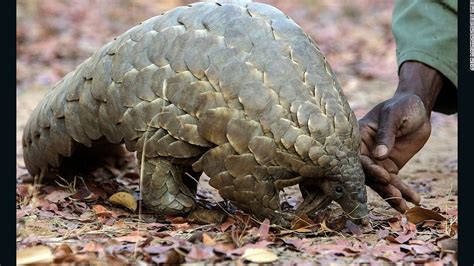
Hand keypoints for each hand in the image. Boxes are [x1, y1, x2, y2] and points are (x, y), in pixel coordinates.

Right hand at [359, 61, 443, 211]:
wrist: (416, 108)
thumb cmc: (401, 106)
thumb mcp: (393, 116)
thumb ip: (386, 134)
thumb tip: (379, 155)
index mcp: (358, 137)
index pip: (358, 157)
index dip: (369, 168)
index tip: (384, 176)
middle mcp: (364, 152)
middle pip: (368, 174)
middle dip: (381, 187)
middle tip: (396, 196)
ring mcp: (376, 162)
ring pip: (380, 182)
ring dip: (392, 195)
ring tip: (404, 207)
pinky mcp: (389, 167)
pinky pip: (394, 182)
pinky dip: (404, 192)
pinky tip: (413, 200)